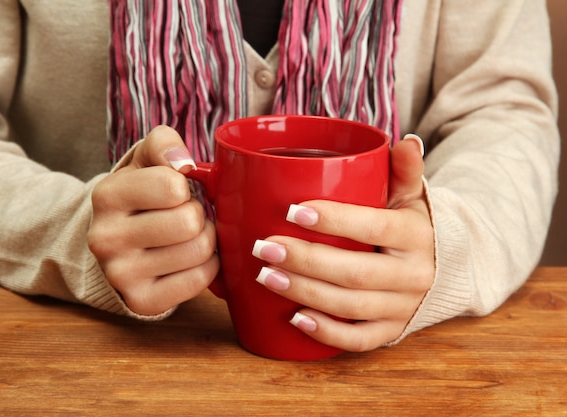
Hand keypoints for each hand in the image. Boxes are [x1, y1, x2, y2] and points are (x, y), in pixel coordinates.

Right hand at [88, 126, 219, 315]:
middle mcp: (106, 238)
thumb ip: (164, 145)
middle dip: (198, 215)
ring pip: (200, 251)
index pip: (172, 187)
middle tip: (185, 216)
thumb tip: (184, 163)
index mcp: (107, 196)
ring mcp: (121, 274)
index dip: (185, 187)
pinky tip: (189, 259)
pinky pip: (200, 280)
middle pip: (189, 222)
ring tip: (187, 237)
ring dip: (206, 240)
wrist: (117, 242)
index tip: (175, 193)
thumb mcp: (145, 161)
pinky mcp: (142, 301)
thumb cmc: (141, 196)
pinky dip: (207, 266)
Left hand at [252, 135, 434, 351]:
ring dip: (304, 293)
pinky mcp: (392, 331)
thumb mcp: (412, 195)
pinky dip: (327, 333)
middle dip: (304, 261)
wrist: (446, 269)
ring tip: (266, 276)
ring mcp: (402, 308)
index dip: (334, 220)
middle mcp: (413, 275)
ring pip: (351, 307)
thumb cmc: (413, 225)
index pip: (373, 227)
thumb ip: (405, 169)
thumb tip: (407, 140)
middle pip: (354, 273)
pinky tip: (295, 318)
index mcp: (416, 236)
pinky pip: (359, 340)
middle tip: (263, 246)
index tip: (292, 210)